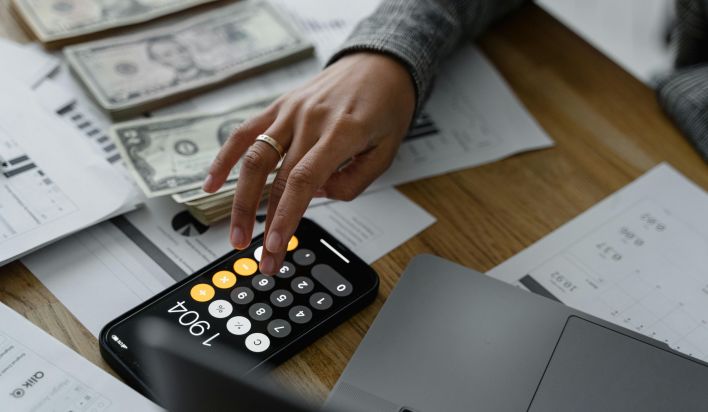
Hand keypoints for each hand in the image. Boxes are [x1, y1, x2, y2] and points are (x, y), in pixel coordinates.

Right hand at [204, 52, 415, 273]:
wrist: (378, 63)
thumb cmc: (386, 107)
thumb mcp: (386, 151)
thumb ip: (352, 181)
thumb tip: (315, 196)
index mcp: (341, 132)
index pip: (303, 181)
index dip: (285, 217)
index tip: (275, 247)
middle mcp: (310, 120)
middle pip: (275, 177)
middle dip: (264, 224)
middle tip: (259, 257)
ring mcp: (290, 111)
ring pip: (253, 158)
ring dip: (240, 200)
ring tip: (235, 234)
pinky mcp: (279, 106)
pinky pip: (245, 132)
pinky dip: (225, 158)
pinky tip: (211, 184)